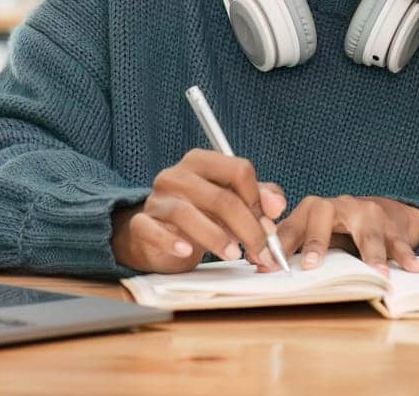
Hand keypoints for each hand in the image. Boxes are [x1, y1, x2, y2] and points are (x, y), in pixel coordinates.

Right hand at [111, 149, 286, 273]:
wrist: (157, 235)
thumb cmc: (200, 215)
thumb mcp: (231, 202)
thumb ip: (258, 198)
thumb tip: (276, 205)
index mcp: (201, 161)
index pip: (238, 170)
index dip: (259, 200)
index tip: (268, 226)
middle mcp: (177, 174)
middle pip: (221, 197)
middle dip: (248, 228)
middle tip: (260, 251)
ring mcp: (157, 198)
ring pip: (189, 214)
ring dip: (217, 238)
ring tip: (234, 256)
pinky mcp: (141, 223)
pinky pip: (154, 230)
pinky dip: (171, 242)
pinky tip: (187, 252)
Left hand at [276, 195, 418, 275]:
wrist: (377, 212)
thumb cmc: (336, 228)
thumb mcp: (312, 234)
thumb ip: (291, 247)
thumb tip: (258, 267)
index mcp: (312, 209)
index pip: (291, 225)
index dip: (279, 245)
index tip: (270, 266)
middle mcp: (337, 206)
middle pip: (323, 215)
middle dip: (316, 240)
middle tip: (313, 265)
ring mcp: (366, 212)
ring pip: (367, 230)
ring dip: (372, 253)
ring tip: (377, 274)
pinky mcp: (390, 224)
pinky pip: (398, 239)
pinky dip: (406, 254)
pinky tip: (415, 267)